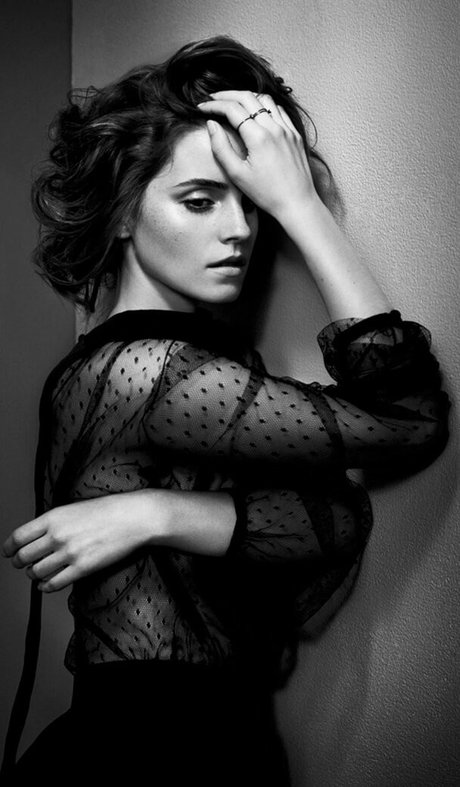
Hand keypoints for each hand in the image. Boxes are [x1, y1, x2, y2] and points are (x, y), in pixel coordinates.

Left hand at [1, 492, 156, 592]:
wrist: (133, 517)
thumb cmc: (108, 510)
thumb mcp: (73, 508)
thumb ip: (53, 522)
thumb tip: (37, 538)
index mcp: (53, 517)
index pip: (18, 537)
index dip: (9, 548)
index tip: (8, 552)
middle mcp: (58, 535)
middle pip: (23, 557)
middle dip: (19, 563)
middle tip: (21, 564)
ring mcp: (69, 553)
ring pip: (36, 572)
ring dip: (33, 575)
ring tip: (37, 572)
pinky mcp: (82, 568)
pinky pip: (54, 584)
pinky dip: (46, 586)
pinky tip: (47, 583)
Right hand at [197, 90, 317, 219]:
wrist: (297, 203)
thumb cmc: (267, 194)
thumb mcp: (237, 175)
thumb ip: (221, 147)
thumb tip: (212, 125)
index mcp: (258, 137)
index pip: (232, 109)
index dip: (214, 105)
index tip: (202, 107)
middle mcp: (274, 127)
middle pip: (247, 97)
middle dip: (226, 95)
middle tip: (212, 98)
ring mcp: (287, 129)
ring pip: (264, 99)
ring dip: (246, 96)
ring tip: (233, 102)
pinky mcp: (295, 134)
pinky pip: (278, 110)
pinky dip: (264, 105)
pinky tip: (256, 112)